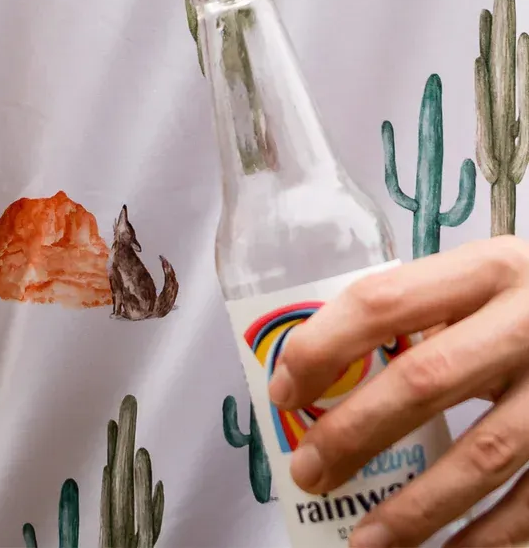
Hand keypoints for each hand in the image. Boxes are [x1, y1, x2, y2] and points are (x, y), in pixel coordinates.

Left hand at [267, 240, 528, 545]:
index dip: (323, 347)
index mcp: (489, 268)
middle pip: (424, 380)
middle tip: (306, 471)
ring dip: (413, 508)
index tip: (283, 390)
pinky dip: (481, 540)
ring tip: (362, 540)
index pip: (384, 300)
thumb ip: (426, 315)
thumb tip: (328, 374)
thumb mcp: (487, 286)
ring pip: (480, 456)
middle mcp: (528, 323)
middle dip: (354, 432)